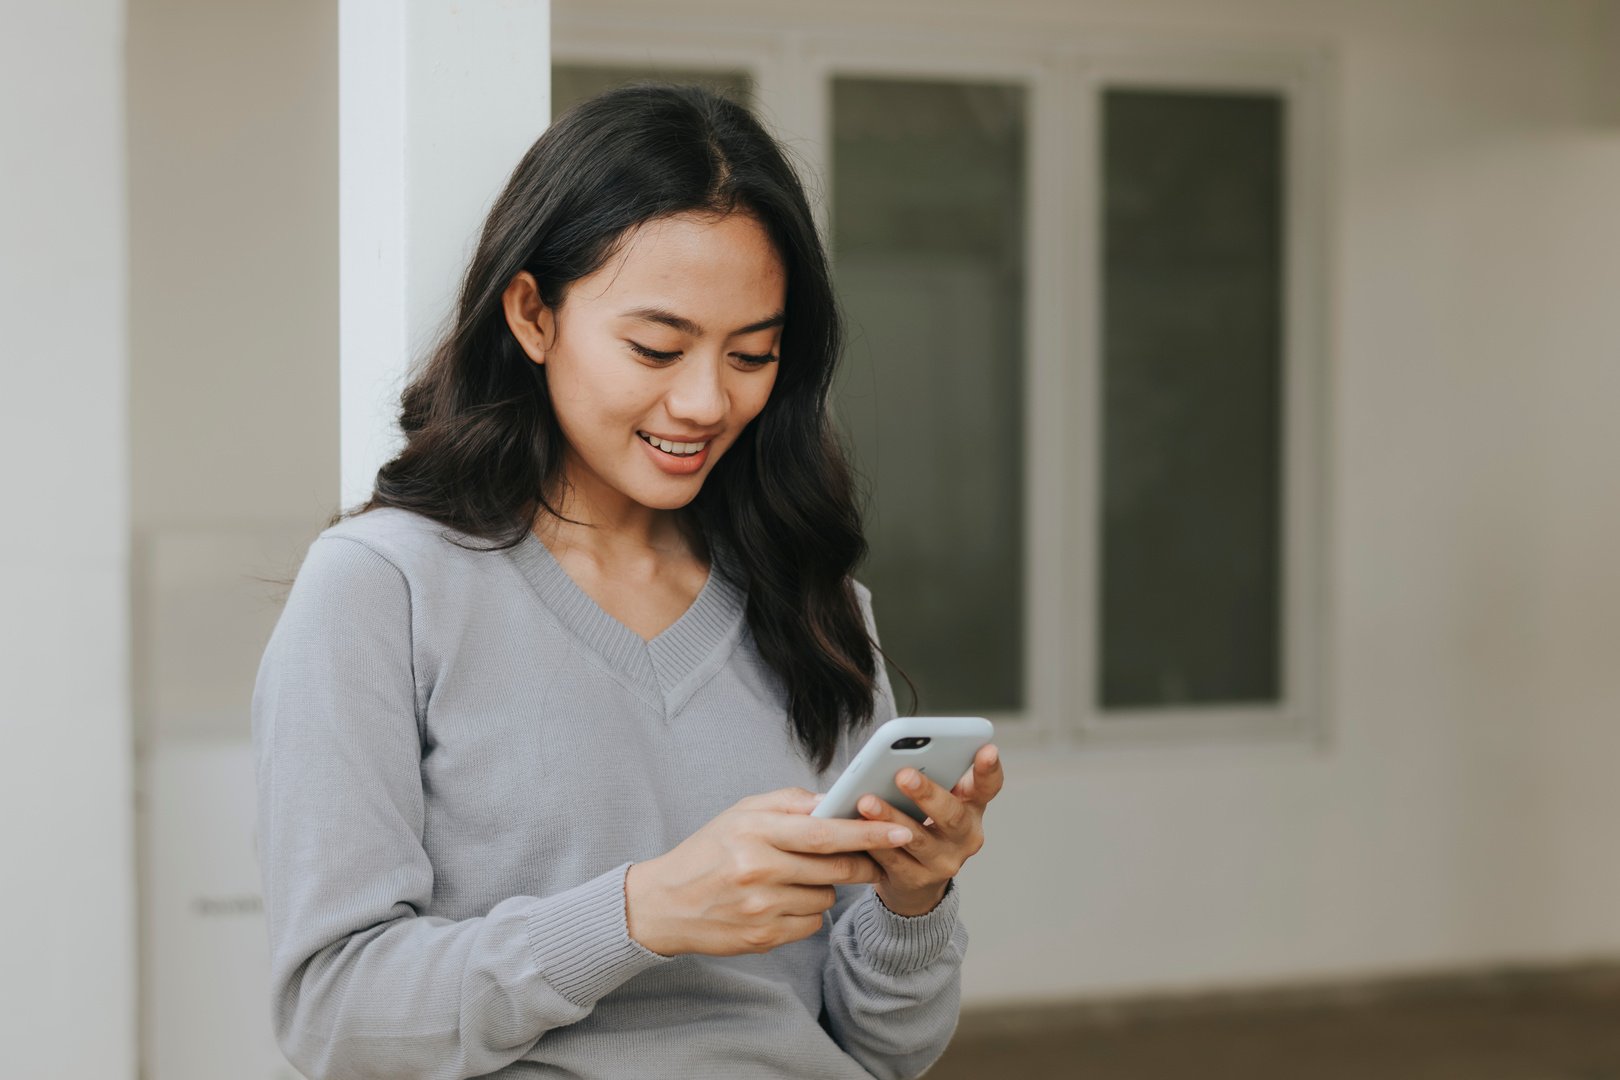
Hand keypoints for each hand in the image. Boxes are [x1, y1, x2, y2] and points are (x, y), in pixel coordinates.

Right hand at [624, 787, 914, 956]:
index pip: (824, 832)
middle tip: (875, 857)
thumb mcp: (741, 813)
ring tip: (797, 877)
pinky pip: (811, 923)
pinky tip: (783, 902)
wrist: (665, 904)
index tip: (900, 829)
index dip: (867, 831)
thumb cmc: (709, 851)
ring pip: (826, 898)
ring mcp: (760, 907)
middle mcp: (758, 869)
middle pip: (834, 869)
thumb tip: (836, 798)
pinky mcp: (762, 938)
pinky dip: (808, 912)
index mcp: (754, 831)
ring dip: (827, 887)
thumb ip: (790, 802)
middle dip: (863, 862)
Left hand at [858, 744, 1002, 915]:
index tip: (987, 749)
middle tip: (903, 775)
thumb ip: (930, 776)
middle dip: (927, 793)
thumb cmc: (924, 824)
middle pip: (952, 814)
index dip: (988, 769)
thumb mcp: (936, 801)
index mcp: (972, 807)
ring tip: (867, 801)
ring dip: (891, 818)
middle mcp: (965, 837)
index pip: (987, 787)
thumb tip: (896, 753)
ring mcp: (944, 862)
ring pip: (917, 839)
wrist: (916, 881)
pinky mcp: (917, 881)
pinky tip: (856, 828)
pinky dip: (874, 843)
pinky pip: (893, 860)